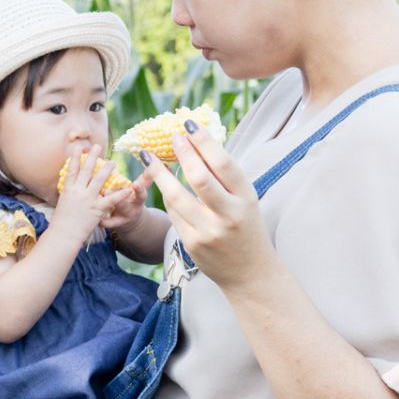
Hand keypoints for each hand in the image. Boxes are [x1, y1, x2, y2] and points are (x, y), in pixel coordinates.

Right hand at [54, 151, 127, 239]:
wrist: (63, 234)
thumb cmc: (61, 222)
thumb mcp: (62, 204)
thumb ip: (68, 194)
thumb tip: (70, 186)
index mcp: (68, 190)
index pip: (72, 170)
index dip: (75, 158)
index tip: (78, 147)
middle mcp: (77, 191)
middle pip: (86, 170)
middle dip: (92, 157)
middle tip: (97, 146)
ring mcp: (87, 199)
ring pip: (99, 180)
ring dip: (107, 169)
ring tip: (113, 161)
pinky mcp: (96, 209)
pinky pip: (111, 199)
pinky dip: (120, 193)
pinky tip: (127, 188)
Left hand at [98, 170, 153, 232]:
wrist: (132, 222)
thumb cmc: (135, 200)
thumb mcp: (141, 191)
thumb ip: (145, 178)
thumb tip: (149, 159)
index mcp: (138, 201)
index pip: (141, 195)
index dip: (139, 190)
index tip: (135, 184)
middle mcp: (130, 211)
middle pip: (124, 206)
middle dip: (117, 200)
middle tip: (107, 190)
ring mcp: (121, 219)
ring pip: (113, 216)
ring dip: (104, 208)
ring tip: (95, 199)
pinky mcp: (112, 224)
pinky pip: (105, 223)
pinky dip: (99, 220)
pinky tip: (93, 215)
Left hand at [136, 123, 274, 292]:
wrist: (250, 273)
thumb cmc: (246, 227)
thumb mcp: (245, 200)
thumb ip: (225, 177)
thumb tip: (198, 141)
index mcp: (246, 199)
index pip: (223, 164)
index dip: (203, 141)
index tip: (189, 125)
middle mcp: (228, 215)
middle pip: (199, 178)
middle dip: (182, 153)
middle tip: (171, 137)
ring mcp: (208, 232)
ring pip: (176, 197)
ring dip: (160, 174)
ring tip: (149, 157)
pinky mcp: (192, 244)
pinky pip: (173, 213)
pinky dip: (166, 195)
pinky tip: (162, 183)